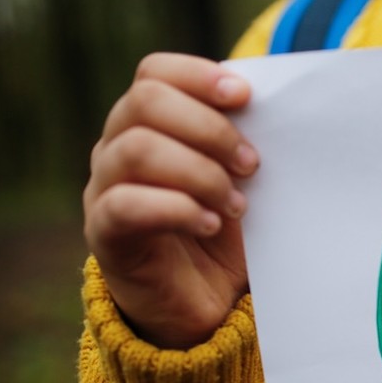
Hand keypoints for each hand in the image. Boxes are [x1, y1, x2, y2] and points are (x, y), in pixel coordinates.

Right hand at [83, 53, 258, 348]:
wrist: (205, 308)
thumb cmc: (225, 235)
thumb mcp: (241, 183)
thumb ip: (244, 145)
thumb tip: (278, 112)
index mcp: (148, 125)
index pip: (155, 74)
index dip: (198, 75)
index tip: (244, 96)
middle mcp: (116, 149)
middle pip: (144, 102)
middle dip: (208, 127)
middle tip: (251, 164)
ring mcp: (104, 190)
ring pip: (136, 150)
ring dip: (199, 172)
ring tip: (237, 204)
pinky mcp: (104, 234)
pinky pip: (125, 205)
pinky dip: (177, 208)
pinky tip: (211, 224)